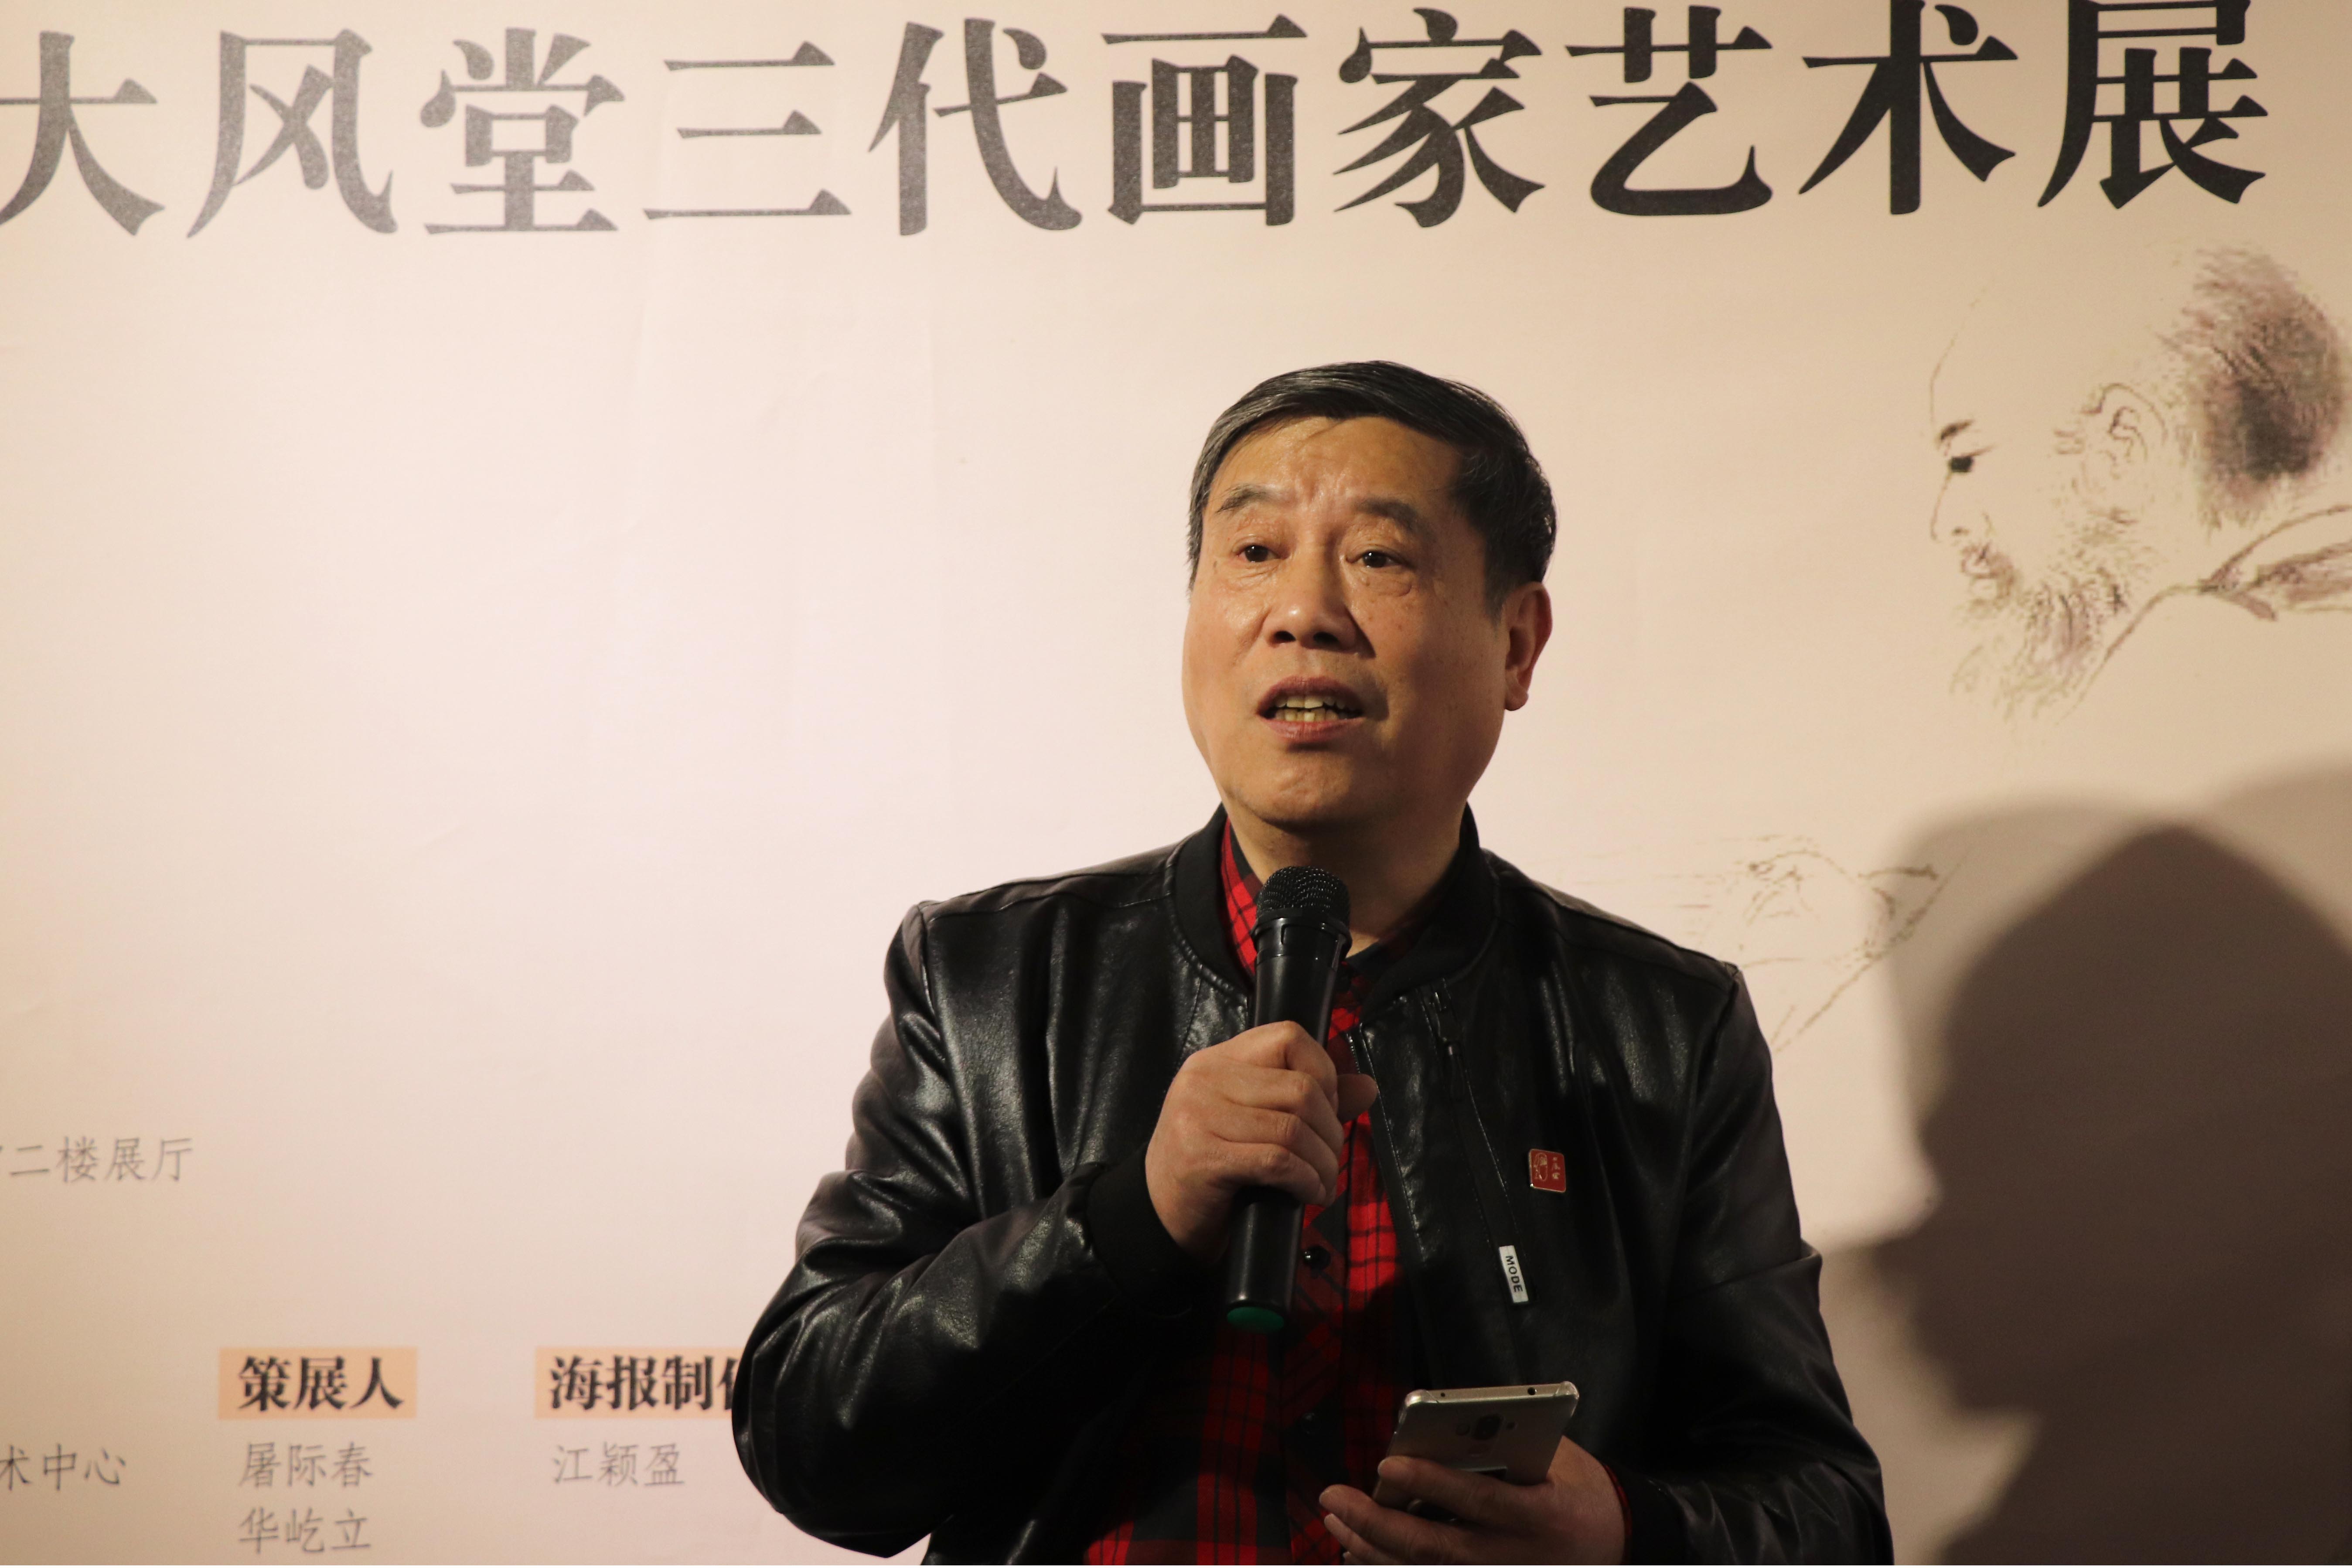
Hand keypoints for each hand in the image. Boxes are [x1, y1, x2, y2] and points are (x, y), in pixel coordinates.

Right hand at [1143, 1021, 1378, 1262]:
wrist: (1159, 1214)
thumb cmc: (1214, 1164)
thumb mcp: (1257, 1121)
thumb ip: (1310, 1099)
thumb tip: (1368, 1088)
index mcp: (1218, 1059)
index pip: (1288, 1036)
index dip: (1323, 1072)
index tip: (1326, 1110)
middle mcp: (1205, 1078)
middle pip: (1300, 1088)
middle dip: (1331, 1130)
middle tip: (1330, 1159)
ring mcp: (1199, 1116)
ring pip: (1293, 1128)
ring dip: (1323, 1163)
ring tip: (1324, 1183)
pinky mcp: (1203, 1157)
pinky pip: (1277, 1161)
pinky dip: (1306, 1181)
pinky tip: (1308, 1195)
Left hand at [1318, 1438, 1626, 1563]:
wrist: (1618, 1543)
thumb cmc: (1581, 1490)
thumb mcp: (1558, 1457)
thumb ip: (1508, 1444)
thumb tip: (1445, 1427)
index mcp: (1538, 1516)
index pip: (1476, 1501)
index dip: (1431, 1482)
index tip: (1387, 1462)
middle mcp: (1514, 1558)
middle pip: (1436, 1548)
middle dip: (1377, 1524)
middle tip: (1333, 1498)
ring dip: (1372, 1549)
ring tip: (1335, 1521)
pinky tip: (1358, 1552)